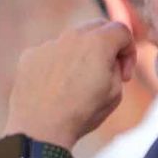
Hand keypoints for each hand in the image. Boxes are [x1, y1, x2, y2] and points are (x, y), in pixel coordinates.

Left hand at [4, 19, 135, 147]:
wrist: (40, 129)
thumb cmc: (81, 114)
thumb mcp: (115, 93)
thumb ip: (116, 67)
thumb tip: (109, 59)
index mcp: (98, 43)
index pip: (122, 30)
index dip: (129, 52)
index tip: (124, 74)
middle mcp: (71, 37)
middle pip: (96, 28)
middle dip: (106, 46)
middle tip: (106, 70)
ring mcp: (47, 45)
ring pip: (70, 42)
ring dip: (80, 56)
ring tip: (77, 84)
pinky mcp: (29, 56)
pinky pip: (49, 54)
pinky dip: (56, 65)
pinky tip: (54, 88)